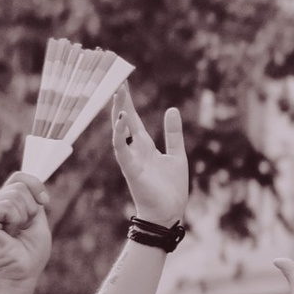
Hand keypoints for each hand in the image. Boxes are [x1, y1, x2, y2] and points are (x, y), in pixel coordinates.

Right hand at [0, 173, 52, 293]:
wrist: (21, 274)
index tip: (45, 201)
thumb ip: (31, 198)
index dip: (35, 185)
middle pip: (19, 185)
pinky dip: (16, 220)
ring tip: (15, 233)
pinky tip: (9, 234)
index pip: (18, 177)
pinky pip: (7, 206)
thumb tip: (30, 181)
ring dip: (24, 216)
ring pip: (15, 195)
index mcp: (2, 203)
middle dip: (31, 207)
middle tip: (23, 228)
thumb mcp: (36, 219)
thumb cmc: (29, 252)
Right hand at [111, 90, 188, 228]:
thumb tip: (171, 109)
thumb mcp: (177, 154)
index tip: (123, 81)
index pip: (134, 118)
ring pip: (120, 132)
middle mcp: (135, 149)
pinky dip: (121, 135)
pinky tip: (122, 120)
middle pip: (124, 120)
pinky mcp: (132, 170)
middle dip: (120, 101)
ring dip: (118, 112)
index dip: (128, 101)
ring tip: (117, 92)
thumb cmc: (170, 188)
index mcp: (145, 146)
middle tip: (116, 80)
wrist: (169, 213)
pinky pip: (123, 150)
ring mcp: (131, 159)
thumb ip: (173, 133)